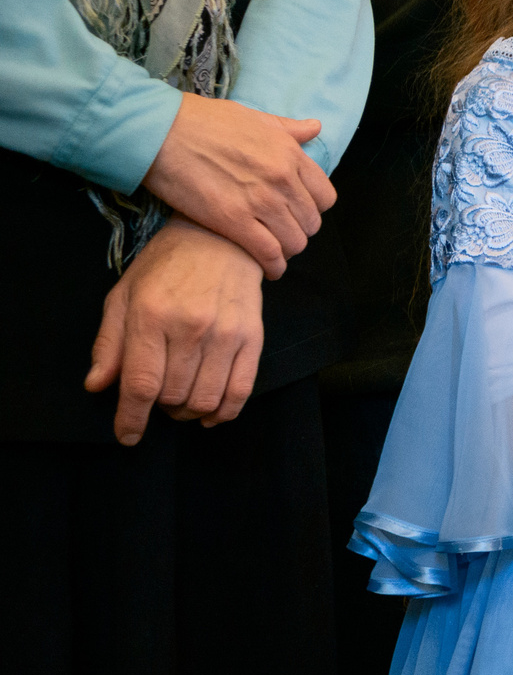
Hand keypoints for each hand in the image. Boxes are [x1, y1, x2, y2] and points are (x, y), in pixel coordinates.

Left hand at [84, 218, 265, 444]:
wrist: (220, 239)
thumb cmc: (164, 267)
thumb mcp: (123, 296)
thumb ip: (110, 343)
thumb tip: (98, 386)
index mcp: (152, 316)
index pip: (141, 384)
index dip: (131, 418)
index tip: (126, 436)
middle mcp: (191, 327)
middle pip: (172, 396)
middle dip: (158, 408)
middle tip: (156, 396)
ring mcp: (226, 334)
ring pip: (205, 399)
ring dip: (188, 412)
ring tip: (180, 402)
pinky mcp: (253, 338)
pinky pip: (240, 391)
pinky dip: (223, 412)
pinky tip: (209, 413)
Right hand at [139, 92, 333, 278]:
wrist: (159, 131)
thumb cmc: (202, 121)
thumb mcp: (254, 117)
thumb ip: (288, 128)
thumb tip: (315, 127)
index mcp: (290, 155)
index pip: (325, 197)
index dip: (313, 208)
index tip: (298, 212)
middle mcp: (282, 180)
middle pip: (310, 223)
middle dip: (298, 231)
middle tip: (281, 233)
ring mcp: (260, 202)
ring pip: (294, 242)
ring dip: (286, 251)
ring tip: (272, 250)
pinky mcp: (233, 221)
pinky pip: (268, 254)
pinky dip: (272, 266)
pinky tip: (267, 269)